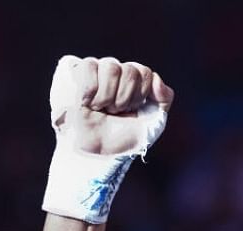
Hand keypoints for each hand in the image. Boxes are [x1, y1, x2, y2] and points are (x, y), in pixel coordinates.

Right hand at [51, 56, 173, 155]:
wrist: (101, 152)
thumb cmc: (125, 137)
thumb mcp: (154, 122)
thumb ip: (164, 99)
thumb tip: (157, 81)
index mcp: (137, 79)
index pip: (145, 73)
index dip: (139, 96)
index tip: (131, 111)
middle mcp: (118, 71)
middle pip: (129, 70)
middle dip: (124, 99)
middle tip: (115, 112)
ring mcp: (98, 71)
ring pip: (111, 67)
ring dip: (108, 96)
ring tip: (102, 108)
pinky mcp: (78, 75)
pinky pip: (89, 66)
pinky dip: (90, 89)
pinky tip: (88, 102)